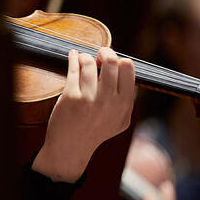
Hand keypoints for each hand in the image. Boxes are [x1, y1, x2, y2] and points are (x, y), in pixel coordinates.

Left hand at [32, 47, 135, 181]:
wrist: (71, 148)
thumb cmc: (95, 130)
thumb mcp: (120, 119)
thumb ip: (126, 97)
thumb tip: (123, 66)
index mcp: (124, 105)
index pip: (128, 67)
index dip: (119, 60)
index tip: (110, 62)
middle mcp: (109, 101)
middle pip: (111, 60)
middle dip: (104, 51)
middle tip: (98, 54)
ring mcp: (89, 99)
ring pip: (90, 62)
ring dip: (85, 56)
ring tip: (82, 58)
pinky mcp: (70, 97)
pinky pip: (73, 69)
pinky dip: (73, 58)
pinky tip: (73, 56)